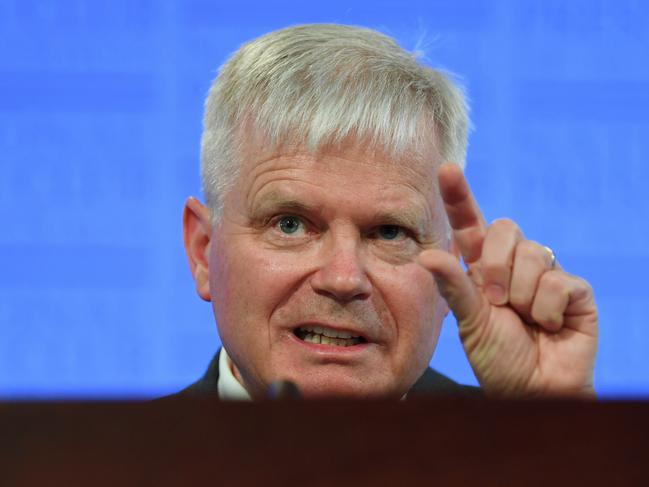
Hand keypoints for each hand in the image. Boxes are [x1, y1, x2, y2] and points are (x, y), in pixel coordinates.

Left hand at [419, 163, 597, 397]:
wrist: (530, 390)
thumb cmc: (497, 356)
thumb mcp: (469, 321)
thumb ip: (454, 286)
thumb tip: (427, 254)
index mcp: (482, 267)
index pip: (470, 223)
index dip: (459, 197)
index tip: (446, 170)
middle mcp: (514, 263)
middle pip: (506, 228)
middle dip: (496, 267)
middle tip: (496, 303)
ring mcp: (546, 273)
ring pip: (534, 253)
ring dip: (522, 294)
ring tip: (524, 318)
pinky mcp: (575, 290)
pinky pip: (559, 281)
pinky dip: (547, 310)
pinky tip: (548, 326)